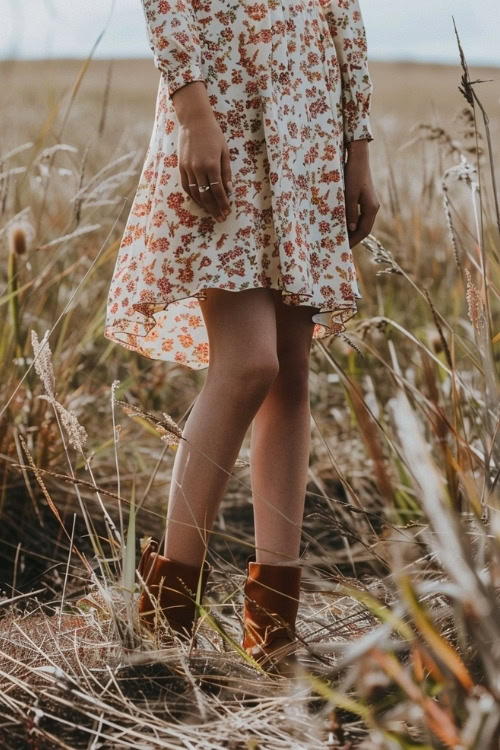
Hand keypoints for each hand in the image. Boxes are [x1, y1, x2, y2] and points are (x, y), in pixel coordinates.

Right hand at [173, 83, 232, 222]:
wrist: (194, 121)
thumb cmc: (213, 134)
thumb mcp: (224, 151)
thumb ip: (226, 172)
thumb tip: (228, 189)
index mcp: (212, 165)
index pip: (218, 190)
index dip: (223, 203)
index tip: (227, 212)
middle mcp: (198, 169)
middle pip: (206, 195)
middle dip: (214, 209)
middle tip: (220, 218)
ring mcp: (188, 169)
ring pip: (195, 193)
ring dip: (204, 205)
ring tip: (211, 213)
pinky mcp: (181, 167)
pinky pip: (187, 186)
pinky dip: (193, 196)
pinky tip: (199, 202)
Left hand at [344, 141, 379, 248]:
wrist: (359, 158)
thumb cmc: (353, 175)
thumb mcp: (350, 195)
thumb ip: (351, 212)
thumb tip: (352, 229)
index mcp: (371, 208)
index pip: (363, 231)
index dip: (354, 240)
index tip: (344, 248)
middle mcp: (373, 207)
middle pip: (365, 228)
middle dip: (354, 238)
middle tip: (342, 245)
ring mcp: (371, 203)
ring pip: (363, 222)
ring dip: (354, 231)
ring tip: (342, 237)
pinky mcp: (366, 199)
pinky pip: (361, 215)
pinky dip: (354, 222)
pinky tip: (345, 224)